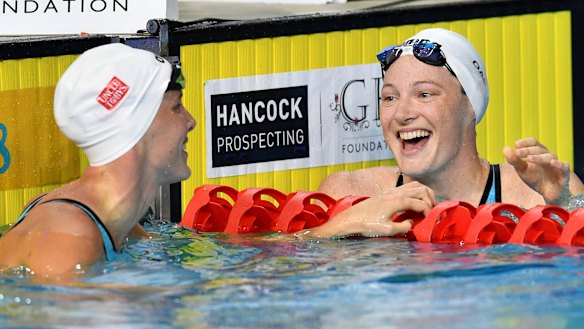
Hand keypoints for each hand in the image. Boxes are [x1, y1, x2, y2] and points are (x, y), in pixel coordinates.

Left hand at [295, 182, 435, 238]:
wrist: (351, 218)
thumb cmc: (367, 225)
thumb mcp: (387, 230)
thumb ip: (403, 227)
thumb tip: (412, 223)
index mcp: (398, 201)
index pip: (422, 203)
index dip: (430, 212)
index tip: (431, 221)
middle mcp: (396, 193)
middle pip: (422, 190)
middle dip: (431, 200)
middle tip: (432, 212)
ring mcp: (392, 191)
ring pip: (416, 185)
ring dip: (424, 194)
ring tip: (427, 206)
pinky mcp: (387, 192)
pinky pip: (407, 187)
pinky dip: (416, 192)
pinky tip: (414, 203)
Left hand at [503, 137, 570, 205]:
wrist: (547, 193)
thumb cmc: (535, 178)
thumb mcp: (522, 170)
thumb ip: (514, 160)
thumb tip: (505, 149)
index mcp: (539, 153)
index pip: (533, 143)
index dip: (525, 142)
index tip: (516, 144)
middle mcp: (548, 156)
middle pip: (539, 149)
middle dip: (527, 150)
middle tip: (517, 153)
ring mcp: (557, 164)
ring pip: (549, 157)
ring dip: (538, 157)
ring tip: (529, 159)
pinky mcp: (564, 173)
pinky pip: (564, 166)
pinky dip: (558, 164)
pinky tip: (551, 163)